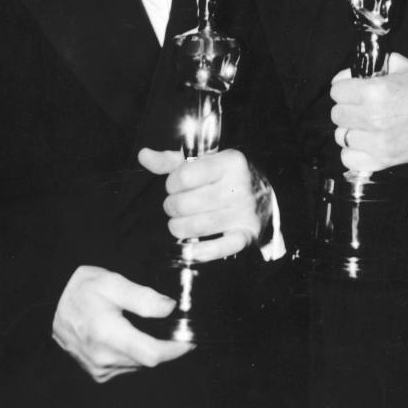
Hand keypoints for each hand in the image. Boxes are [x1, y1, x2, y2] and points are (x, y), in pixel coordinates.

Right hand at [52, 265, 191, 382]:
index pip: (152, 354)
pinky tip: (133, 336)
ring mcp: (98, 368)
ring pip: (138, 365)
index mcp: (108, 334)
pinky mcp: (96, 372)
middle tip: (176, 328)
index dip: (176, 349)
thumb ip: (143, 297)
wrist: (50, 303)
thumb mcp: (112, 283)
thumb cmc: (81, 289)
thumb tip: (170, 309)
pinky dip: (135, 354)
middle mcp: (103, 358)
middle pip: (148, 360)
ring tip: (152, 328)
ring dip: (150, 350)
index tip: (190, 339)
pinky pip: (126, 367)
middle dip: (166, 346)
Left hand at [138, 147, 272, 261]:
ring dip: (179, 227)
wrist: (263, 195)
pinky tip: (189, 248)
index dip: (172, 183)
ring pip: (196, 226)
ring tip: (179, 223)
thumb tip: (143, 155)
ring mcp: (244, 211)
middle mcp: (239, 185)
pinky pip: (220, 247)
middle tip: (176, 205)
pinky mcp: (246, 234)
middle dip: (172, 207)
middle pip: (186, 204)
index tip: (176, 184)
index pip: (183, 176)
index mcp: (229, 161)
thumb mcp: (202, 162)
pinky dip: (201, 252)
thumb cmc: (224, 176)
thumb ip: (171, 161)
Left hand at [330, 52, 407, 172]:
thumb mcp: (400, 66)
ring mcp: (378, 141)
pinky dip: (353, 152)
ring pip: (341, 137)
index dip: (344, 88)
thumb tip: (348, 74)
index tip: (351, 90)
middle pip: (337, 114)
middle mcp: (373, 117)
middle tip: (359, 107)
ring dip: (351, 130)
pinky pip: (349, 159)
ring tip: (365, 125)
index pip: (336, 91)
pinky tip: (365, 143)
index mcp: (375, 91)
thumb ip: (371, 67)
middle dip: (347, 108)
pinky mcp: (384, 159)